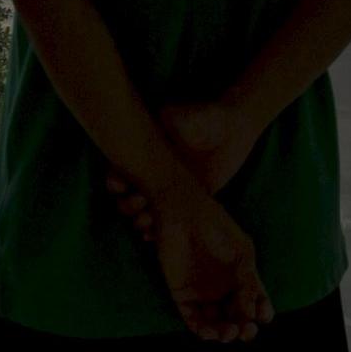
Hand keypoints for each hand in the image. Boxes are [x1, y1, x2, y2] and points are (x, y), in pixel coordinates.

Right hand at [106, 101, 264, 241]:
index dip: (116, 177)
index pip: (123, 167)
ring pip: (146, 210)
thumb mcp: (198, 116)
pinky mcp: (188, 200)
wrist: (234, 129)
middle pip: (130, 193)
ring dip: (141, 219)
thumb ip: (183, 118)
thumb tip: (167, 116)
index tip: (120, 184)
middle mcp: (156, 171)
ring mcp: (171, 188)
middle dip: (128, 203)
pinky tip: (154, 235)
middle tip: (138, 204)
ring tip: (145, 223)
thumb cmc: (212, 117)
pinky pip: (169, 220)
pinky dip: (158, 229)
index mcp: (150, 149)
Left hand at [148, 183, 273, 342]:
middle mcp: (223, 287)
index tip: (263, 316)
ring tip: (230, 332)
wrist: (183, 213)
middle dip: (244, 329)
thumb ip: (248, 284)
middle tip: (246, 331)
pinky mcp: (182, 294)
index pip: (255, 302)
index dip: (261, 313)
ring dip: (224, 334)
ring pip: (216, 323)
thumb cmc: (216, 227)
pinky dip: (202, 330)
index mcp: (241, 277)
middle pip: (236, 318)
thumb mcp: (242, 254)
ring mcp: (203, 292)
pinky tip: (210, 332)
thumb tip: (253, 315)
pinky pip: (193, 319)